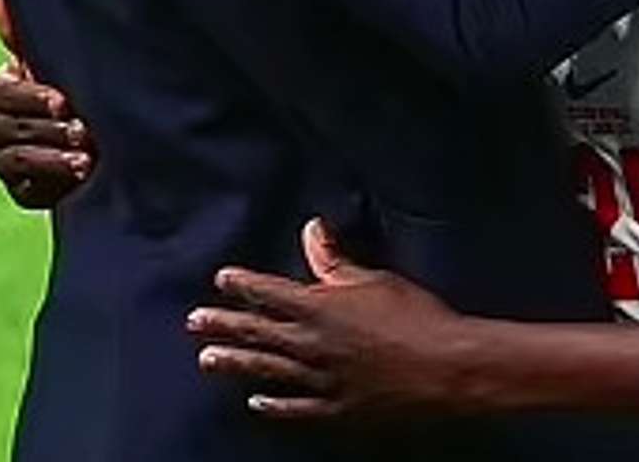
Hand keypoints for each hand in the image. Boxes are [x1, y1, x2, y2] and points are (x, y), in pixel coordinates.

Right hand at [0, 0, 94, 209]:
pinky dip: (52, 183)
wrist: (110, 126)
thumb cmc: (82, 77)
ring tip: (87, 157)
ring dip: (50, 158)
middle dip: (44, 129)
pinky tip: (82, 179)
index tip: (63, 101)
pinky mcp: (23, 188)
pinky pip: (25, 190)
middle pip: (0, 129)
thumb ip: (32, 29)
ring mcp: (4, 159)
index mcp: (0, 87)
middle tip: (84, 129)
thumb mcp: (63, 52)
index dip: (28, 98)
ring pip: (11, 161)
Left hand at [187, 219, 463, 420]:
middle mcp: (313, 345)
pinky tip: (256, 402)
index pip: (271, 294)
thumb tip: (311, 230)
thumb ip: (335, 260)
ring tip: (207, 360)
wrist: (443, 365)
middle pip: (260, 333)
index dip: (244, 285)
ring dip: (237, 364)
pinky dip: (275, 406)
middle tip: (195, 322)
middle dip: (225, 325)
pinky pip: (298, 408)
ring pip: (269, 370)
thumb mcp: (373, 279)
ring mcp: (323, 380)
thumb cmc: (413, 315)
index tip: (222, 278)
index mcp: (321, 308)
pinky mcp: (339, 408)